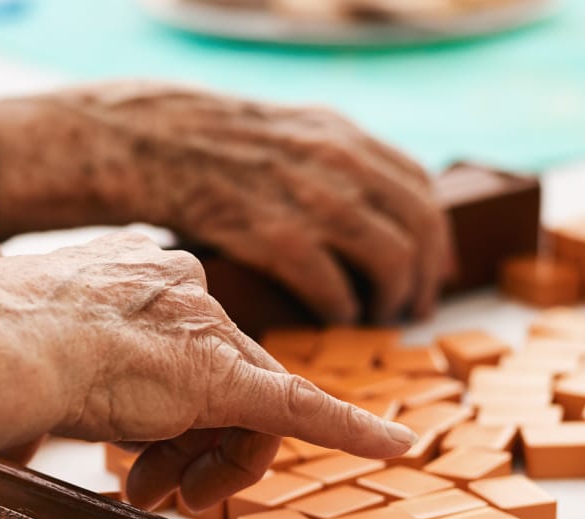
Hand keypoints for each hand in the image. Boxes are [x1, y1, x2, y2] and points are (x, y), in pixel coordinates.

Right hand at [0, 81, 450, 323]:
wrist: (148, 142)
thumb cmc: (211, 148)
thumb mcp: (287, 132)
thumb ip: (332, 160)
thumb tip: (369, 199)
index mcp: (342, 133)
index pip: (419, 188)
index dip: (436, 235)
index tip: (433, 267)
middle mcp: (337, 160)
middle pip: (418, 225)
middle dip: (424, 274)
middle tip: (416, 308)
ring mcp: (309, 197)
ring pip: (388, 258)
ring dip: (390, 297)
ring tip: (377, 319)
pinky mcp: (274, 236)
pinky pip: (333, 284)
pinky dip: (341, 307)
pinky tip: (332, 318)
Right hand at [0, 233, 415, 497]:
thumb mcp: (33, 339)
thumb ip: (66, 355)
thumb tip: (26, 393)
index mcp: (142, 274)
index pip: (185, 350)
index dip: (164, 411)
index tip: (136, 447)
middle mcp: (186, 291)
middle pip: (223, 384)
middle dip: (190, 449)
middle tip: (154, 492)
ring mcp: (209, 334)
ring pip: (245, 414)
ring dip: (209, 467)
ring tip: (157, 492)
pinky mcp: (231, 380)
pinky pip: (305, 410)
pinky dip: (353, 429)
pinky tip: (398, 446)